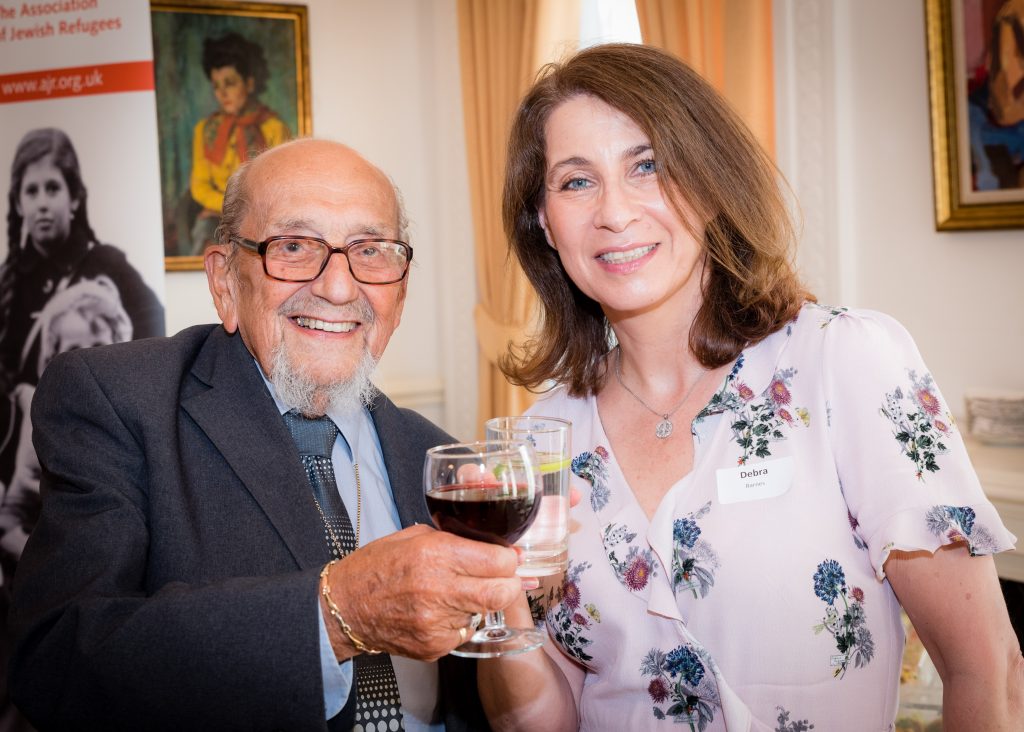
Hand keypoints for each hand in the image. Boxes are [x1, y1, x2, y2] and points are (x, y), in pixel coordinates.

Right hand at [321, 524, 519, 661]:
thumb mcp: (415, 537)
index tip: (507, 558)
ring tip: (457, 593)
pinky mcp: (434, 646)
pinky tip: (439, 612)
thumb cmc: (375, 568)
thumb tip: (492, 546)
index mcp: (436, 554)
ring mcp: (437, 622)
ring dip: (480, 603)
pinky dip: (460, 622)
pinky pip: (465, 632)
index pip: (498, 561)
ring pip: (485, 613)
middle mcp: (439, 589)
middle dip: (508, 584)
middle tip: (501, 579)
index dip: (508, 559)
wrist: (343, 608)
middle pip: (502, 592)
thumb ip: (454, 539)